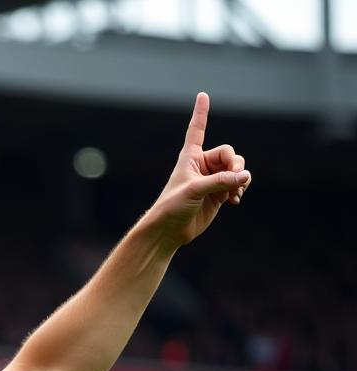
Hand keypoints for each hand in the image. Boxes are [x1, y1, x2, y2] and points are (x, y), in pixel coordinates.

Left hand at [151, 92, 250, 248]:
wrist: (170, 231)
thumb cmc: (173, 207)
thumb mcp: (195, 190)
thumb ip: (221, 181)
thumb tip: (245, 176)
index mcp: (190, 157)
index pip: (197, 130)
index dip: (201, 113)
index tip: (202, 94)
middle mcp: (203, 165)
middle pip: (230, 155)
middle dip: (236, 166)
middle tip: (236, 180)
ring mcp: (212, 179)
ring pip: (237, 170)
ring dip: (240, 179)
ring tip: (235, 192)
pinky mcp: (218, 193)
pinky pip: (237, 184)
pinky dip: (240, 189)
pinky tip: (235, 200)